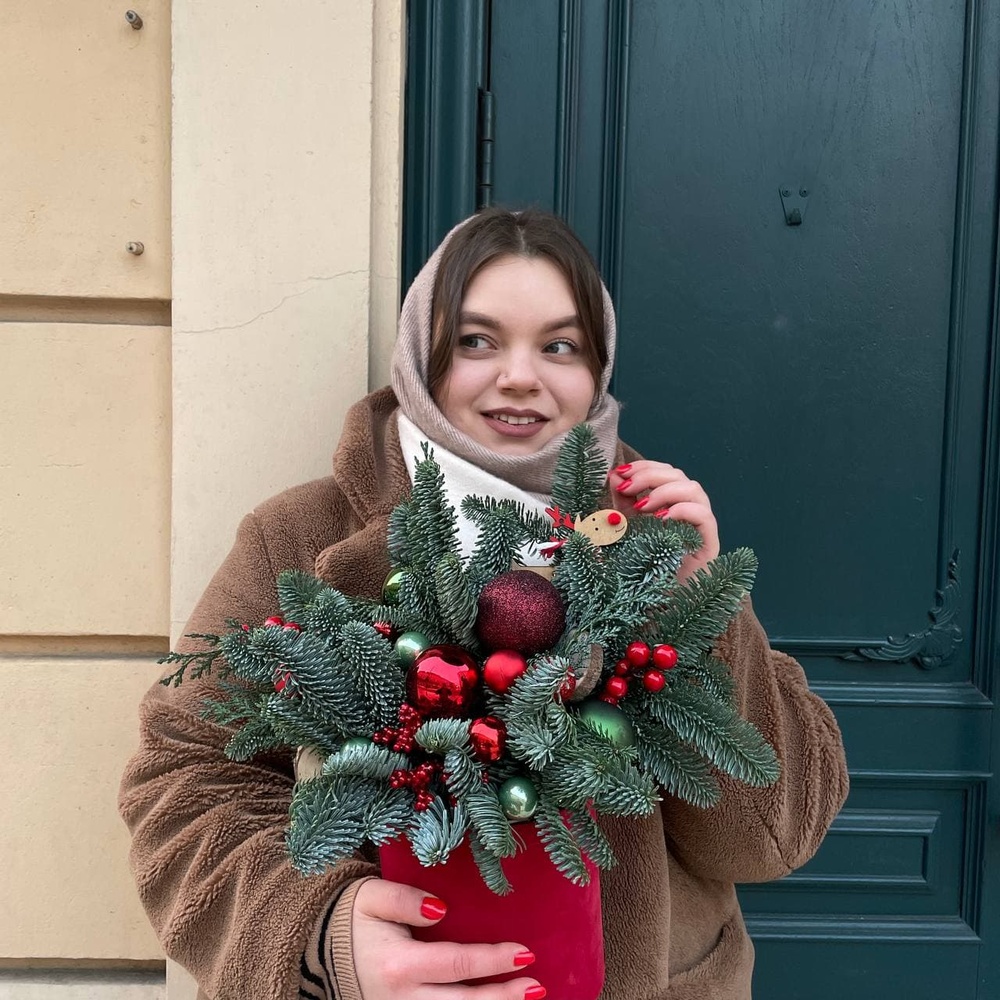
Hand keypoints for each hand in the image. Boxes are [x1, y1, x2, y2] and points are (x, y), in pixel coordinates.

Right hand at [352, 878, 543, 998]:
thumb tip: (440, 909)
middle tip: (537, 986)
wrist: (317, 949)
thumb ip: (405, 898)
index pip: (456, 965)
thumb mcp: (373, 896)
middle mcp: (400, 999)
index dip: (492, 961)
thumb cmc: (352, 918)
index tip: (524, 952)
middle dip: (503, 998)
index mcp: (397, 965)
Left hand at [609, 461, 719, 582]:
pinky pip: (705, 516)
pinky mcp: (709, 544)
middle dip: (649, 476)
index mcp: (670, 503)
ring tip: (643, 507)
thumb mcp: (625, 527)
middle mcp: (688, 510)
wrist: (654, 602)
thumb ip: (621, 501)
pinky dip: (683, 511)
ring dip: (665, 491)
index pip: (665, 472)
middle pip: (678, 476)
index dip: (644, 467)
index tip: (620, 473)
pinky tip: (661, 520)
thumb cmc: (641, 565)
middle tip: (627, 489)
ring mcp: (700, 527)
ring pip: (694, 490)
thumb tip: (614, 474)